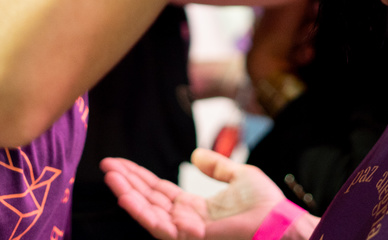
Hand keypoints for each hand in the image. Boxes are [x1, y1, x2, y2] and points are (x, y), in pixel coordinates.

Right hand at [102, 149, 287, 239]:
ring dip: (128, 193)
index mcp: (196, 209)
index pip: (160, 192)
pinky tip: (125, 196)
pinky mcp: (190, 237)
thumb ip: (217, 167)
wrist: (281, 222)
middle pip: (149, 200)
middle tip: (107, 165)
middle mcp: (187, 221)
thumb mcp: (239, 176)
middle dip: (127, 182)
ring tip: (110, 176)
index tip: (120, 163)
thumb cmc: (267, 206)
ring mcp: (187, 231)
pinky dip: (140, 211)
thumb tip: (195, 155)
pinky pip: (158, 226)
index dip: (140, 177)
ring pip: (148, 212)